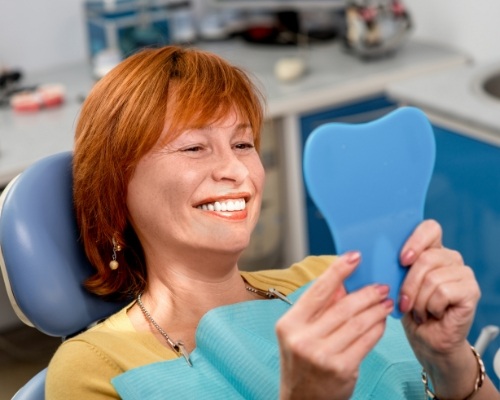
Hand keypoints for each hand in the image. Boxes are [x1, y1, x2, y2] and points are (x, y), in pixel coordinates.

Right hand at [276, 252, 393, 399]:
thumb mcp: (301, 333)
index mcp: (289, 324)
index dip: (338, 271)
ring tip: (386, 302)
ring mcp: (322, 355)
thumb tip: (343, 283)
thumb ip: (319, 309)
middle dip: (366, 293)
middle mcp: (302, 339)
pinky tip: (382, 322)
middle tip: (381, 286)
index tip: (355, 256)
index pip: (317, 291)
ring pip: (358, 323)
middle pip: (343, 307)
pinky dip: (377, 328)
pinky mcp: (341, 369)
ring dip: (376, 309)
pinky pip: (366, 341)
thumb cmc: (303, 363)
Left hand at [398, 219, 479, 355]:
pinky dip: (432, 307)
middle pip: (426, 258)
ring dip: (419, 300)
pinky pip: (443, 292)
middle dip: (409, 284)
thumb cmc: (410, 310)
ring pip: (433, 278)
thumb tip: (377, 254)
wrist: (426, 339)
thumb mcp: (397, 283)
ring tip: (419, 311)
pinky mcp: (471, 291)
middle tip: (404, 302)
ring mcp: (463, 273)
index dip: (415, 240)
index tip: (402, 260)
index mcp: (432, 249)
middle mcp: (450, 258)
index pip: (430, 228)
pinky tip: (434, 314)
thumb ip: (394, 265)